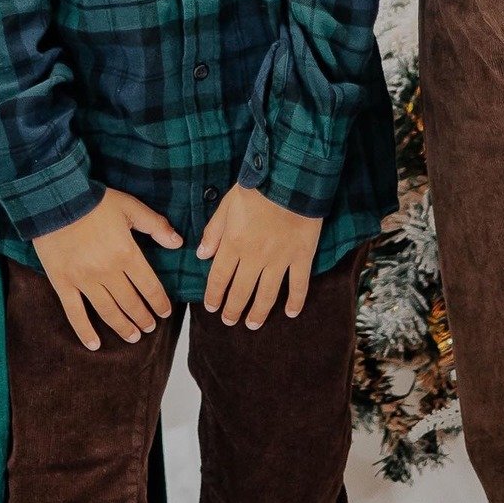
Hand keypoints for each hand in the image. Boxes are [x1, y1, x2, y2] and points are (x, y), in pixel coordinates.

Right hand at [32, 188, 182, 348]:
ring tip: (133, 337)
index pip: (149, 286)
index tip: (165, 312)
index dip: (159, 302)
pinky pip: (75, 313)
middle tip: (150, 327)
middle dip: (143, 317)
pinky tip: (94, 345)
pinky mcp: (63, 283)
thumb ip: (155, 225)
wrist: (56, 199)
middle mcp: (107, 272)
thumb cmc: (95, 201)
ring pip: (108, 311)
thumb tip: (177, 242)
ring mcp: (84, 280)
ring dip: (123, 327)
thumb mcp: (130, 206)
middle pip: (131, 302)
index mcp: (126, 253)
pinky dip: (84, 332)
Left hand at [195, 183, 322, 328]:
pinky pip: (299, 285)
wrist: (289, 177)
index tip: (211, 307)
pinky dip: (296, 302)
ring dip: (258, 313)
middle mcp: (255, 257)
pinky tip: (291, 313)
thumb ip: (214, 231)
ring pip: (267, 295)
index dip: (214, 295)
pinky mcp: (301, 256)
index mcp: (234, 243)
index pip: (219, 278)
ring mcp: (279, 260)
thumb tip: (201, 256)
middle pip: (241, 291)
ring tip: (252, 325)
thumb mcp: (227, 204)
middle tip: (229, 321)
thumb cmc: (257, 186)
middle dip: (233, 309)